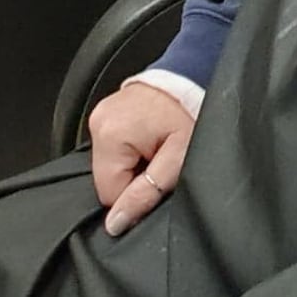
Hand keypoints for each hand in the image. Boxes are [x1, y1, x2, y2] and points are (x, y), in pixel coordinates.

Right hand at [90, 84, 194, 236]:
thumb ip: (146, 193)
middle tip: (162, 158)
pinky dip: (132, 150)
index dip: (137, 193)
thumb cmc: (192, 111)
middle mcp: (99, 122)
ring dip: (134, 164)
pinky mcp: (109, 112)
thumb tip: (116, 222)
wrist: (197, 73)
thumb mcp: (177, 159)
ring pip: (111, 164)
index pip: (109, 193)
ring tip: (159, 145)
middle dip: (135, 177)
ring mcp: (101, 114)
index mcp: (110, 134)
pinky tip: (151, 139)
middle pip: (108, 178)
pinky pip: (114, 147)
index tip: (159, 177)